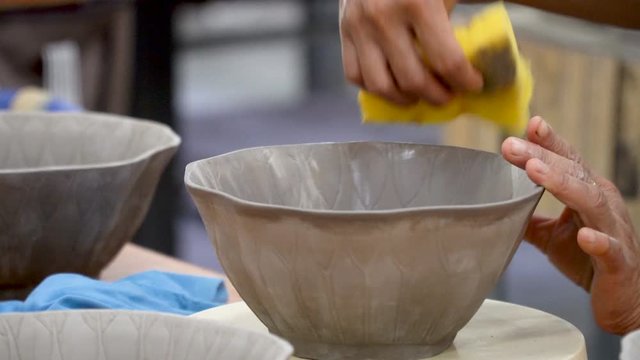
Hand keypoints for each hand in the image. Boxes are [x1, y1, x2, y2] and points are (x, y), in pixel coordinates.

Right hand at [339, 0, 482, 104]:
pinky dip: (375, 87)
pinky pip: (355, 76)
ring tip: (421, 96)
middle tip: (451, 96)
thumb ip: (476, 9)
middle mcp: (383, 18)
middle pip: (413, 81)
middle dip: (438, 96)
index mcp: (417, 3)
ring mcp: (358, 28)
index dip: (465, 81)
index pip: (446, 61)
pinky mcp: (342, 33)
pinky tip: (394, 84)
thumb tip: (501, 46)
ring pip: (380, 86)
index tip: (475, 84)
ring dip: (405, 100)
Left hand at [502, 116, 639, 334]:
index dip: (549, 141)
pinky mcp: (617, 261)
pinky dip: (598, 241)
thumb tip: (498, 205)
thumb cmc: (588, 259)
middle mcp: (602, 203)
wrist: (622, 297)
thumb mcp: (551, 235)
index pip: (567, 160)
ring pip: (590, 201)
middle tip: (511, 145)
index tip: (529, 123)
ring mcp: (612, 230)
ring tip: (534, 171)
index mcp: (587, 192)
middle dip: (541, 156)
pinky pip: (609, 249)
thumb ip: (530, 218)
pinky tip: (584, 235)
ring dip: (562, 184)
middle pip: (573, 172)